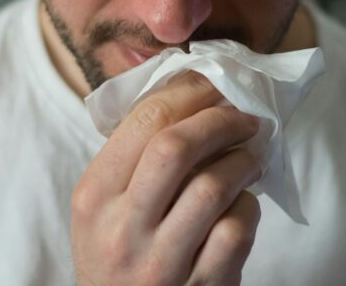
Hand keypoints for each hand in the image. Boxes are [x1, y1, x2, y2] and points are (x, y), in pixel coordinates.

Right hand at [71, 72, 262, 284]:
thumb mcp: (103, 208)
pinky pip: (237, 229)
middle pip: (176, 147)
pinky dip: (249, 206)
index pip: (144, 120)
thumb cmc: (118, 254)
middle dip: (220, 120)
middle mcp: (122, 228)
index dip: (189, 91)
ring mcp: (161, 262)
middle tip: (244, 117)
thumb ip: (134, 158)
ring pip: (213, 186)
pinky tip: (243, 203)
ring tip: (251, 155)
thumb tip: (194, 95)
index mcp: (94, 196)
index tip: (215, 84)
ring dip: (243, 160)